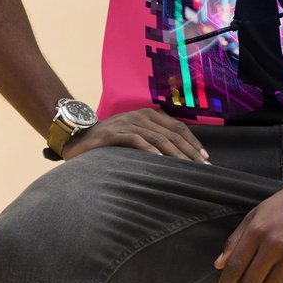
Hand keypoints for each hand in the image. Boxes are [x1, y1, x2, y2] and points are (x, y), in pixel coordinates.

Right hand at [61, 107, 209, 163]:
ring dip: (175, 154)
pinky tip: (160, 161)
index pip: (178, 127)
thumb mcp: (135, 136)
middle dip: (189, 152)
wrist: (77, 138)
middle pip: (171, 133)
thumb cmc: (109, 142)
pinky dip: (150, 151)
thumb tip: (180, 157)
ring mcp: (126, 123)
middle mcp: (139, 116)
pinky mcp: (113, 134)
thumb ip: (154, 140)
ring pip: (158, 138)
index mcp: (148, 114)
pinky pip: (136, 141)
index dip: (193, 142)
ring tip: (186, 168)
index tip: (205, 158)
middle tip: (202, 168)